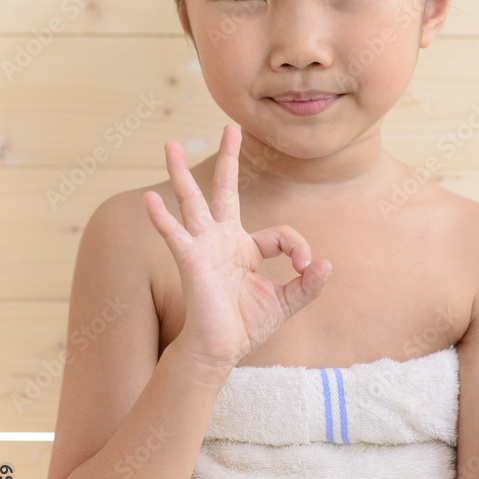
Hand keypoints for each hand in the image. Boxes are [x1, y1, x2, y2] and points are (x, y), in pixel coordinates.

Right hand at [142, 124, 331, 378]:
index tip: (307, 267)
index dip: (299, 248)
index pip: (280, 234)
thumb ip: (307, 285)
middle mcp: (222, 240)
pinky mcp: (190, 260)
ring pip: (192, 201)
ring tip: (168, 143)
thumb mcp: (285, 303)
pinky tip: (151, 198)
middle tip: (230, 127)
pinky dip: (162, 218)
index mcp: (246, 248)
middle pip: (225, 190)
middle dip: (229, 159)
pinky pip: (175, 234)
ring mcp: (204, 247)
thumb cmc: (246, 326)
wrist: (220, 351)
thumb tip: (326, 264)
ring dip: (181, 172)